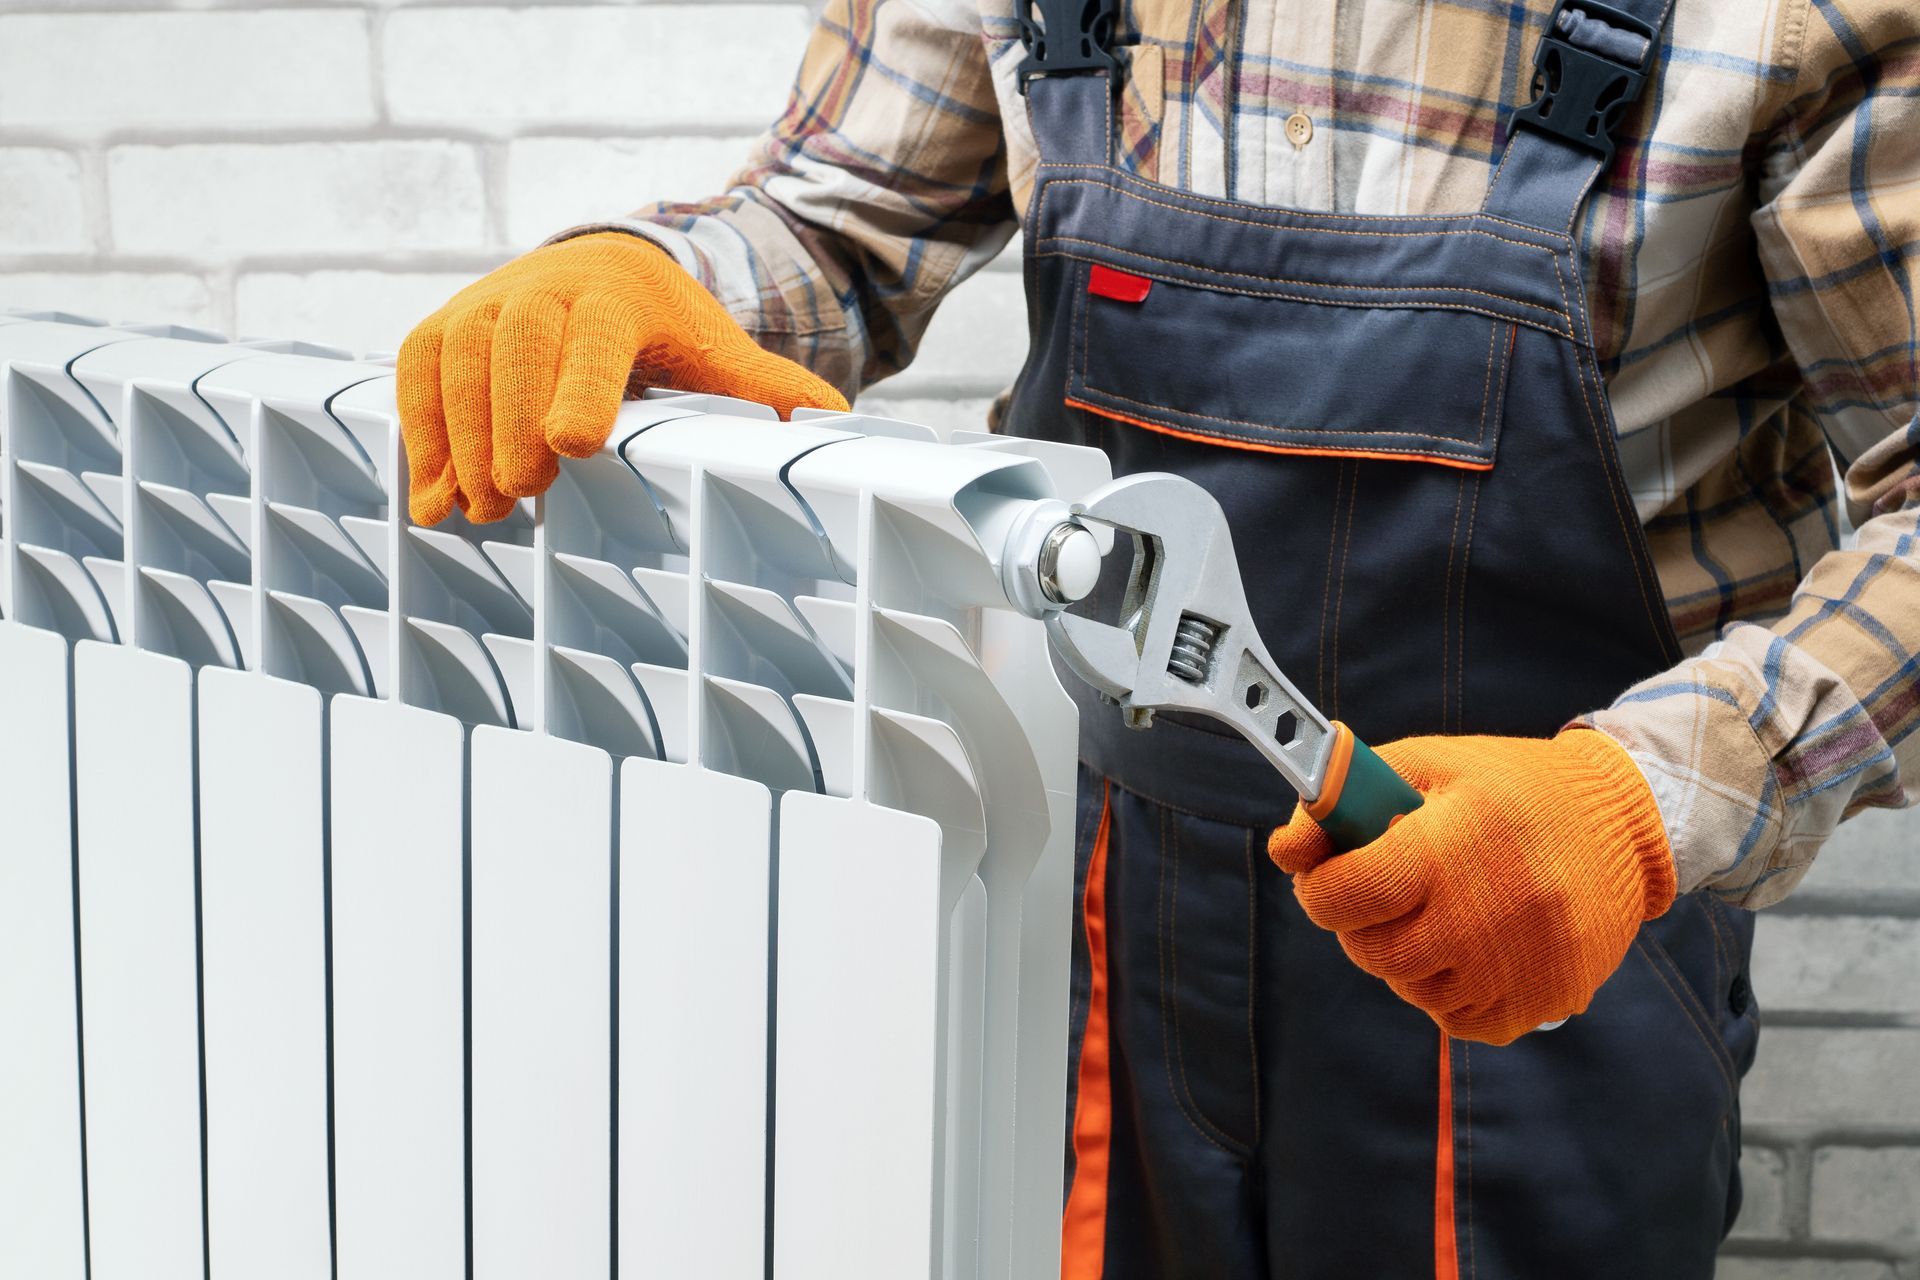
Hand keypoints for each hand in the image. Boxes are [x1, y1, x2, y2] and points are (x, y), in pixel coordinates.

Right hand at [397, 232, 848, 524]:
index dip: (579, 385)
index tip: (571, 444)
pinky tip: (432, 498)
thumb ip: (764, 388)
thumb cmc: (660, 328)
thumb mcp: (713, 351)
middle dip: (510, 425)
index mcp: (618, 295)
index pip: (595, 337)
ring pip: (458, 362)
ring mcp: (484, 301)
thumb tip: (835, 422)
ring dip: (460, 441)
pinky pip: (416, 373)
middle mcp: (543, 287)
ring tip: (479, 512)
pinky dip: (419, 434)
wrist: (595, 264)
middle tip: (520, 499)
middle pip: (516, 349)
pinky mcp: (441, 324)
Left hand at [1266, 728, 1675, 1044]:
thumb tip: (1284, 851)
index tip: (1331, 871)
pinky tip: (1474, 940)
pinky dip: (1448, 986)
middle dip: (1361, 918)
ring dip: (1406, 952)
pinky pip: (1454, 1018)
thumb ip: (1342, 801)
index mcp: (1447, 850)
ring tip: (1443, 906)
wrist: (1625, 822)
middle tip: (1391, 886)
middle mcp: (1482, 919)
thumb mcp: (1427, 765)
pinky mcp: (1540, 1005)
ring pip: (1409, 987)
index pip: (1343, 894)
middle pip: (1370, 950)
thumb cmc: (1507, 786)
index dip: (1322, 884)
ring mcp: (1514, 970)